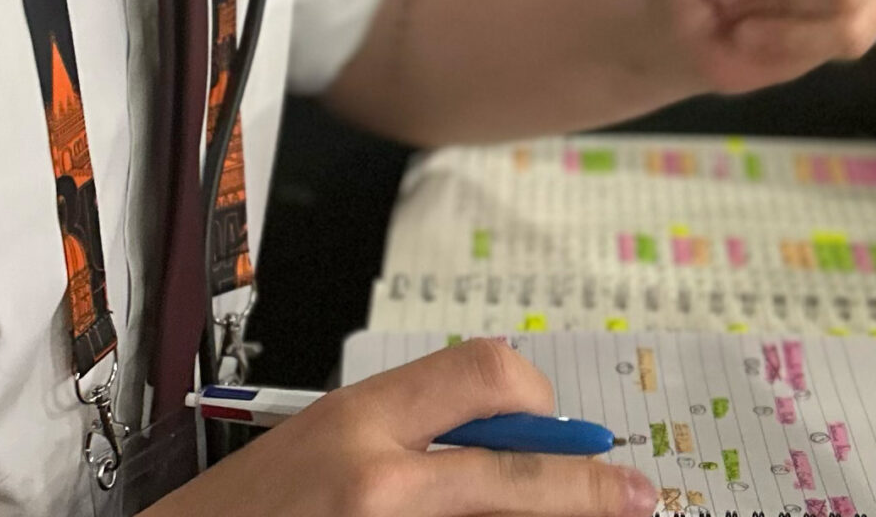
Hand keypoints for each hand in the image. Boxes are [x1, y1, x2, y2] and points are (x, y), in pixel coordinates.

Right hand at [164, 339, 653, 516]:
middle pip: (521, 475)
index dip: (539, 403)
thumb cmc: (237, 515)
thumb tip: (504, 444)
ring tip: (578, 515)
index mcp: (360, 420)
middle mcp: (377, 482)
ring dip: (543, 516)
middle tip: (638, 500)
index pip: (486, 373)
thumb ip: (404, 434)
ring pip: (502, 516)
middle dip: (589, 490)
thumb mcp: (318, 442)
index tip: (557, 428)